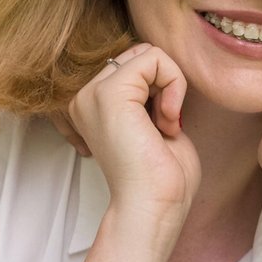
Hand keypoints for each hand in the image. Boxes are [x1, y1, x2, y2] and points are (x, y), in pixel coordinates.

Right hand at [67, 43, 199, 234]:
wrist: (152, 208)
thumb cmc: (161, 179)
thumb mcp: (157, 124)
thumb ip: (154, 94)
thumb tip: (166, 66)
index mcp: (94, 105)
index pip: (136, 64)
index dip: (162, 88)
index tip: (164, 126)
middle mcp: (86, 97)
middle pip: (141, 54)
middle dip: (166, 83)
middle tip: (167, 123)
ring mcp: (93, 94)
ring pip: (148, 53)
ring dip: (171, 85)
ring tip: (165, 124)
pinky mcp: (109, 93)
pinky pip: (154, 59)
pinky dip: (174, 84)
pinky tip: (168, 119)